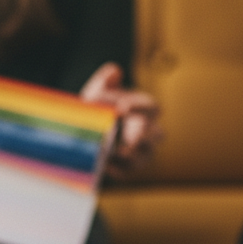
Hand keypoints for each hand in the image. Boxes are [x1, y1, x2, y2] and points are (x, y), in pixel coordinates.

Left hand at [80, 62, 162, 178]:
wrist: (84, 133)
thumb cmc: (98, 109)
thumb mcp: (98, 92)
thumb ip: (105, 81)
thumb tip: (114, 72)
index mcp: (145, 110)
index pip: (152, 107)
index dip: (138, 107)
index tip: (120, 108)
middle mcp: (149, 132)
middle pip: (158, 134)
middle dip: (144, 134)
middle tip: (127, 136)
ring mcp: (141, 152)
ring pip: (147, 156)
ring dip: (133, 155)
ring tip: (116, 152)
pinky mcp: (128, 168)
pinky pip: (129, 171)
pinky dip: (118, 169)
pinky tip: (106, 165)